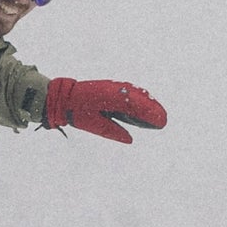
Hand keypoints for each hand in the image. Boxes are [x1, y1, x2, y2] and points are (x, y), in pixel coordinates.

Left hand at [44, 78, 166, 142]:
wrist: (63, 96)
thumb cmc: (76, 112)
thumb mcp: (92, 124)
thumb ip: (111, 131)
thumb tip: (130, 140)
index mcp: (110, 98)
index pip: (136, 105)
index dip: (150, 114)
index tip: (161, 122)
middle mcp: (114, 89)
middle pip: (140, 98)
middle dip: (153, 108)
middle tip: (163, 121)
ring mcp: (113, 86)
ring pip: (136, 93)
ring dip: (148, 102)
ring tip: (158, 114)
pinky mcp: (111, 87)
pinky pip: (130, 91)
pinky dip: (140, 98)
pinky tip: (145, 106)